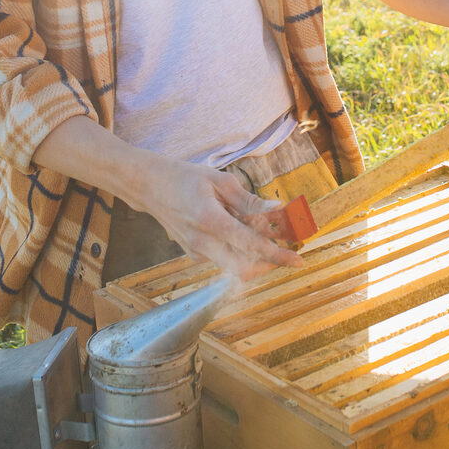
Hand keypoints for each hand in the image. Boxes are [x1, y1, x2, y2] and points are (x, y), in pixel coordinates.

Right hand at [141, 158, 304, 282]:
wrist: (150, 188)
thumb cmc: (186, 179)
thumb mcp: (220, 181)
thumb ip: (249, 200)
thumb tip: (278, 210)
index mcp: (211, 221)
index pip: (250, 246)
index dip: (277, 255)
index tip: (298, 259)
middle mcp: (202, 243)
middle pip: (243, 270)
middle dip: (268, 264)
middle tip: (285, 249)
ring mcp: (196, 252)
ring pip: (234, 267)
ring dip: (253, 256)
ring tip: (260, 231)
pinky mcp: (193, 255)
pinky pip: (222, 259)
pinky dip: (237, 250)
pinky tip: (236, 228)